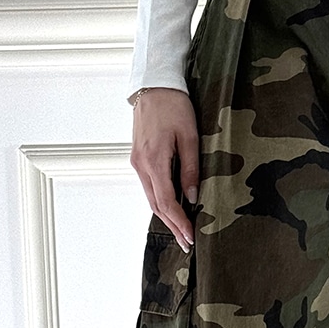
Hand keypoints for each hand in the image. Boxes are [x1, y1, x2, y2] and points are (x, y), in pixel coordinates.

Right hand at [129, 87, 199, 251]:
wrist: (154, 84)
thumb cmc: (174, 105)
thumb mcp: (190, 136)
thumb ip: (190, 168)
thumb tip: (191, 196)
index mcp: (153, 160)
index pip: (166, 202)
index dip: (179, 222)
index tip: (191, 237)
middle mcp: (141, 165)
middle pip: (156, 205)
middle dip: (172, 226)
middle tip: (187, 243)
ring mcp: (137, 162)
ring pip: (151, 198)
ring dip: (166, 216)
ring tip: (181, 232)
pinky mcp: (138, 157)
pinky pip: (149, 186)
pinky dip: (161, 201)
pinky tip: (172, 209)